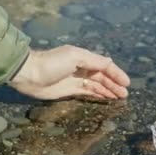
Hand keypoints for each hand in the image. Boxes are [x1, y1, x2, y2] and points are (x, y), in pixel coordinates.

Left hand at [8, 45, 130, 99]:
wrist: (28, 74)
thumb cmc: (52, 63)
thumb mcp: (75, 57)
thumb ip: (94, 61)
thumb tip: (110, 65)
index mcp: (84, 56)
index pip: (104, 65)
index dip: (116, 73)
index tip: (127, 83)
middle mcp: (82, 67)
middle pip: (102, 76)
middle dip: (114, 84)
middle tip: (125, 94)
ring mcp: (76, 79)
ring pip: (97, 85)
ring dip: (108, 90)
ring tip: (120, 97)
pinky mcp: (70, 90)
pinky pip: (88, 92)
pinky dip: (98, 94)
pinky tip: (106, 98)